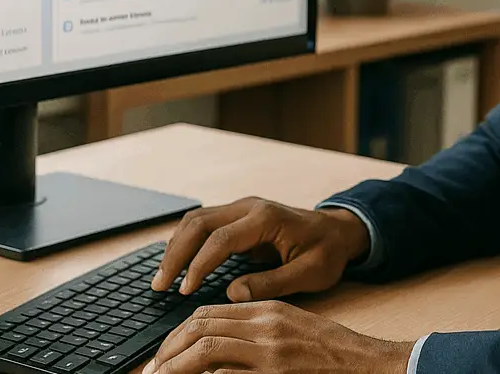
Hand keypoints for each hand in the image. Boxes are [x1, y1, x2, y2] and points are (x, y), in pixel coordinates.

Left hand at [142, 301, 413, 373]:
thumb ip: (257, 333)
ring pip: (207, 347)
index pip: (208, 314)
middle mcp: (266, 324)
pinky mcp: (276, 371)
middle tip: (151, 371)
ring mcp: (271, 350)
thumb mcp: (292, 330)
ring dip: (176, 365)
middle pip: (201, 327)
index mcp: (268, 310)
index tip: (163, 355)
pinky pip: (229, 373)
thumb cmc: (333, 353)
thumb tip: (217, 351)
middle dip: (168, 350)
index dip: (178, 334)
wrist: (370, 364)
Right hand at [152, 197, 370, 300]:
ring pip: (196, 219)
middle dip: (176, 254)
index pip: (221, 238)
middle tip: (160, 286)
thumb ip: (272, 283)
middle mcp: (249, 207)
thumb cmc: (328, 252)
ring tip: (162, 278)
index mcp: (266, 218)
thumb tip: (232, 292)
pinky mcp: (238, 216)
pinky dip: (186, 242)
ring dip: (176, 246)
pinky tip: (177, 263)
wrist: (339, 230)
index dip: (199, 265)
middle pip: (199, 222)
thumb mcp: (310, 273)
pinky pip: (204, 224)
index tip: (185, 291)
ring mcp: (242, 208)